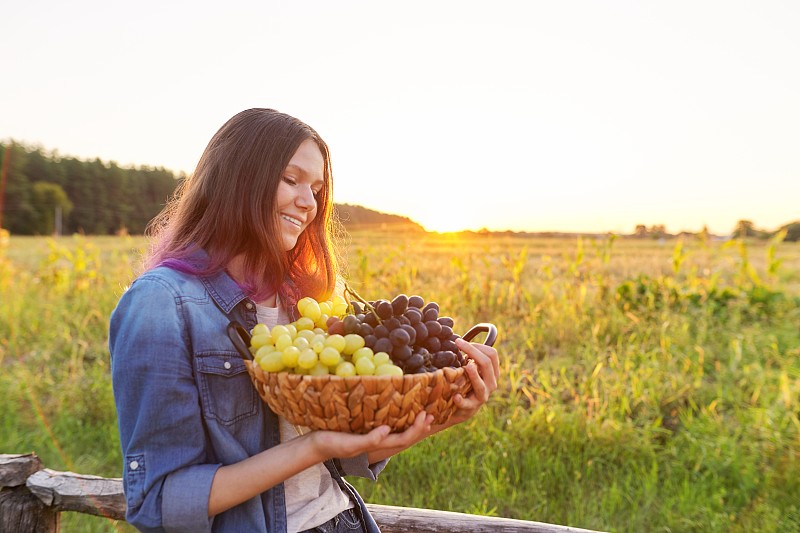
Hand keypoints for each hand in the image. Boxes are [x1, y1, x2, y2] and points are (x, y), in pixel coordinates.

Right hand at [309, 410, 434, 463]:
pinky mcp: (366, 432)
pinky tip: (401, 413)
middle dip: (420, 427)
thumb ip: (369, 440)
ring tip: (423, 414)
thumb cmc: (332, 443)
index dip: (416, 428)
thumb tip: (387, 430)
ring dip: (413, 425)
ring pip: (399, 434)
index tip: (425, 414)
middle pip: (405, 438)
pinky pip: (389, 428)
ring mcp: (373, 438)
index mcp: (377, 446)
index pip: (403, 439)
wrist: (316, 445)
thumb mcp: (350, 444)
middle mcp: (378, 443)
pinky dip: (400, 421)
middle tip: (432, 413)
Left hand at [434, 338, 499, 429]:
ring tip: (466, 367)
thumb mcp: (472, 370)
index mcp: (493, 372)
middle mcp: (491, 383)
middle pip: (486, 363)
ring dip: (473, 374)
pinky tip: (455, 396)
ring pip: (481, 384)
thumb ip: (471, 358)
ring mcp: (483, 396)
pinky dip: (461, 400)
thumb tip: (459, 340)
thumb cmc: (466, 384)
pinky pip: (467, 403)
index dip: (478, 345)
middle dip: (472, 351)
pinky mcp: (471, 407)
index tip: (462, 342)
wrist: (461, 409)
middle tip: (457, 343)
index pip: (492, 354)